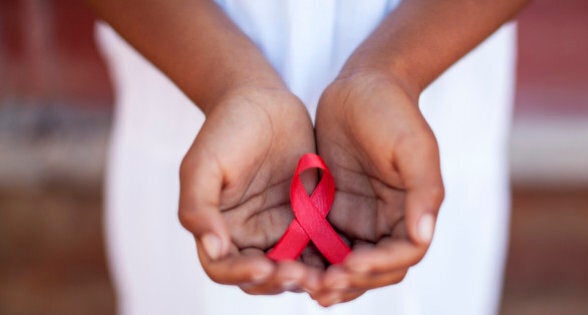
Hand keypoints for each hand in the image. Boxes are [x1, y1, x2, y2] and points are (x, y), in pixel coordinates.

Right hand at [178, 85, 324, 294]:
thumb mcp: (203, 164)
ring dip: (309, 277)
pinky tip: (344, 255)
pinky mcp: (310, 218)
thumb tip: (212, 248)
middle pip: (262, 277)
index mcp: (218, 229)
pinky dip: (330, 257)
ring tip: (326, 274)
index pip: (225, 268)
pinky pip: (321, 246)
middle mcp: (249, 236)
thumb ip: (198, 207)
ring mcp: (282, 229)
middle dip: (280, 280)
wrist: (263, 101)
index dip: (242, 274)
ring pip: (295, 268)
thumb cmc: (226, 129)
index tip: (266, 266)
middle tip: (302, 275)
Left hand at [312, 71, 443, 304]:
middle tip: (322, 286)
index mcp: (413, 210)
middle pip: (376, 269)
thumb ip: (424, 191)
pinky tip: (293, 265)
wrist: (361, 85)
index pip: (403, 254)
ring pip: (349, 264)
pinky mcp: (332, 211)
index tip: (350, 265)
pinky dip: (313, 260)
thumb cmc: (392, 111)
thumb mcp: (413, 146)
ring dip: (332, 279)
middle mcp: (389, 221)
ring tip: (307, 286)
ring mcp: (360, 218)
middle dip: (352, 280)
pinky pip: (323, 245)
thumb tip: (423, 236)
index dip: (379, 266)